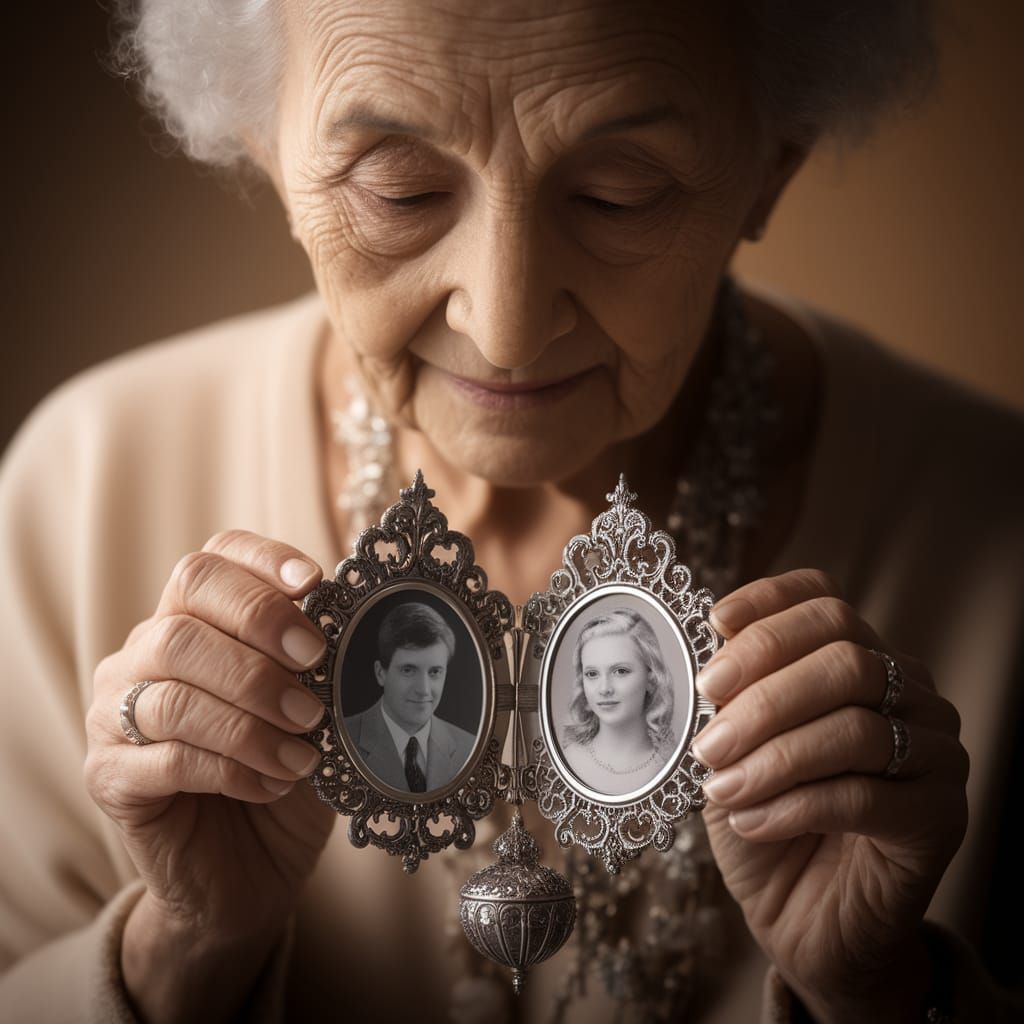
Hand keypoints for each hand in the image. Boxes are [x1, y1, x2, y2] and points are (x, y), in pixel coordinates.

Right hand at [85, 530, 335, 1020]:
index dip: (261, 562)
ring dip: (252, 719)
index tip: (315, 583)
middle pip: (183, 621)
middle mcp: (141, 657)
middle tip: (317, 674)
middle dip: (260, 641)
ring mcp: (114, 715)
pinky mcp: (109, 777)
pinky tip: (272, 782)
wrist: (250, 870)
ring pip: (172, 692)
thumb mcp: (314, 707)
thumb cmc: (285, 771)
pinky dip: (232, 768)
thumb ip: (318, 662)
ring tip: (305, 746)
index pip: (210, 562)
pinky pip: (167, 759)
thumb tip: (352, 614)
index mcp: (192, 621)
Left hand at [692, 569, 967, 1023]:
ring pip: (853, 727)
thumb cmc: (765, 820)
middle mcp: (910, 694)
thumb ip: (730, 700)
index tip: (714, 625)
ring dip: (771, 757)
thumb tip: (708, 659)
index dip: (769, 604)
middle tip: (708, 737)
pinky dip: (792, 805)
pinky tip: (751, 820)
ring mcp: (935, 753)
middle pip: (845, 657)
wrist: (804, 921)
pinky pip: (863, 796)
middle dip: (762, 694)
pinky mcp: (941, 818)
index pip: (826, 603)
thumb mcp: (734, 749)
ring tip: (720, 786)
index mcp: (860, 660)